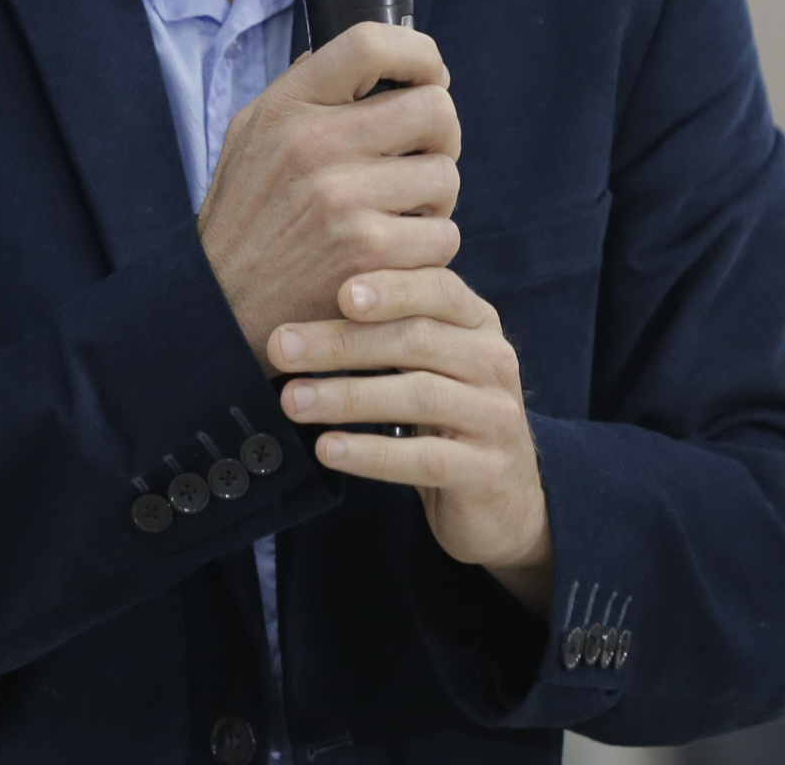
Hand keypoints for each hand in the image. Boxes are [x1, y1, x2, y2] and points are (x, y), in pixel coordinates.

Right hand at [199, 22, 460, 366]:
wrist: (217, 308)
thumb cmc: (245, 218)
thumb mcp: (251, 135)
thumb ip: (305, 91)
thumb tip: (376, 59)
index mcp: (287, 107)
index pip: (371, 43)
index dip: (418, 53)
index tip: (429, 74)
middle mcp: (315, 146)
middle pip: (435, 108)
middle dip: (440, 134)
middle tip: (421, 156)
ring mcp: (344, 201)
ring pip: (447, 175)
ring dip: (434, 199)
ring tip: (400, 213)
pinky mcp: (368, 255)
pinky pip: (443, 235)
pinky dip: (428, 247)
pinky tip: (395, 253)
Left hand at [273, 268, 554, 614]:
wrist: (502, 496)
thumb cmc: (446, 414)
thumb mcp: (431, 362)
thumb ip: (391, 327)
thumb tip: (304, 295)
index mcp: (477, 323)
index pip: (439, 288)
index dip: (392, 287)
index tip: (339, 292)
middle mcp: (493, 361)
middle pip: (417, 339)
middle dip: (343, 342)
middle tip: (282, 348)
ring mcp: (495, 416)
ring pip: (419, 395)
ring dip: (348, 396)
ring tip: (292, 400)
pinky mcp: (486, 470)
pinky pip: (424, 458)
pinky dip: (371, 453)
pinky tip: (328, 448)